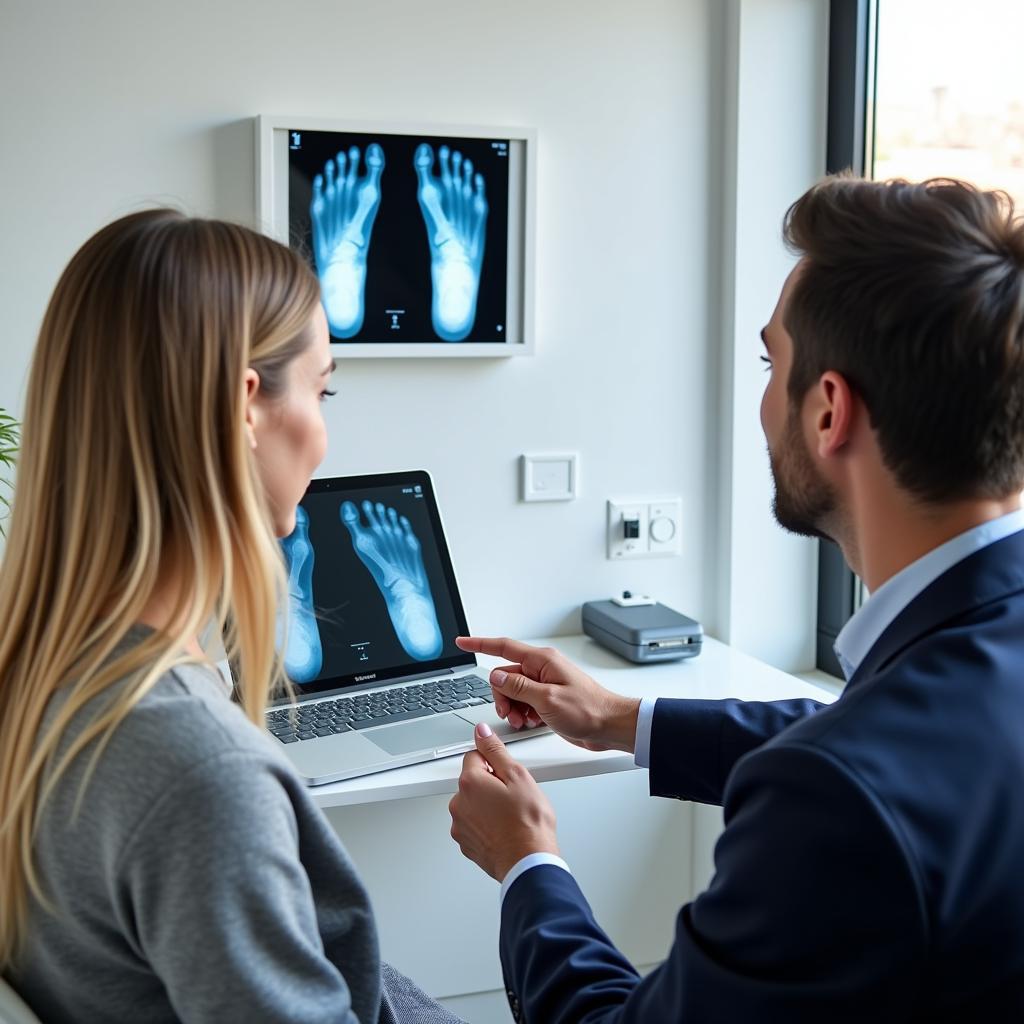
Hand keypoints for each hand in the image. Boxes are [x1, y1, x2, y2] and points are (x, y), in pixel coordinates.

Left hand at [449, 723, 558, 881]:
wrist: (528, 862)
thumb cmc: (528, 824)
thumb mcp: (518, 776)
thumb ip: (496, 750)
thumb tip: (482, 732)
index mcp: (470, 782)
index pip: (475, 756)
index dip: (494, 762)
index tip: (506, 773)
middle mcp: (459, 803)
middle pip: (473, 781)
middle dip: (491, 784)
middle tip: (513, 796)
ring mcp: (460, 825)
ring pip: (473, 804)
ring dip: (487, 805)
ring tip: (511, 815)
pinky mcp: (466, 843)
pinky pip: (474, 824)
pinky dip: (486, 824)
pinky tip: (505, 828)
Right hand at [454, 636, 640, 752]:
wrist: (610, 726)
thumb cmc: (589, 710)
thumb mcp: (548, 700)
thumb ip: (519, 687)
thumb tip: (496, 675)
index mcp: (542, 661)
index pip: (503, 647)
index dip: (480, 645)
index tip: (462, 643)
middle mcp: (542, 669)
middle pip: (505, 676)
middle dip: (502, 695)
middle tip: (509, 712)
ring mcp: (545, 684)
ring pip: (513, 691)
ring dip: (513, 707)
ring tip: (524, 720)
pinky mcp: (548, 699)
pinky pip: (524, 702)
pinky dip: (523, 713)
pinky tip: (532, 722)